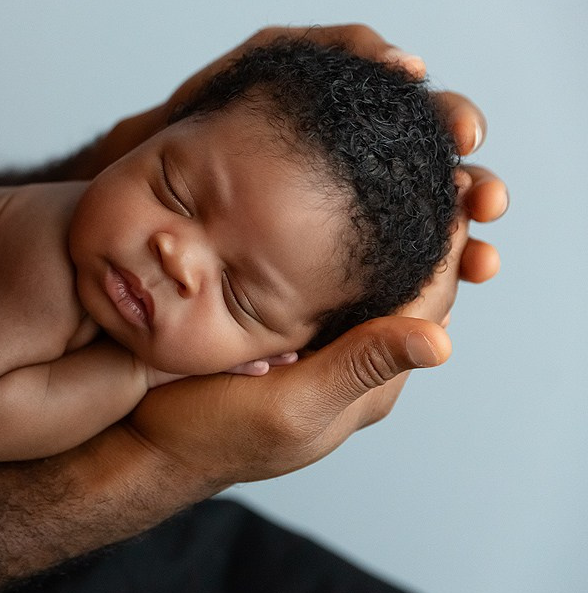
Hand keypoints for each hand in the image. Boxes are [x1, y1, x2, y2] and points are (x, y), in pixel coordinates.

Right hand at [114, 25, 506, 491]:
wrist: (137, 440)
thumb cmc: (210, 435)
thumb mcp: (286, 407)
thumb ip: (356, 371)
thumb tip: (441, 343)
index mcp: (364, 377)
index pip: (427, 300)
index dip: (447, 242)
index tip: (454, 177)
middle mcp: (343, 350)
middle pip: (402, 273)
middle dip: (422, 215)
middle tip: (435, 152)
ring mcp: (305, 330)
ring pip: (357, 260)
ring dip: (374, 210)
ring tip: (381, 152)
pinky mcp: (265, 312)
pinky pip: (307, 259)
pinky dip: (321, 220)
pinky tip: (313, 180)